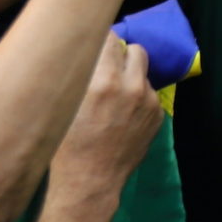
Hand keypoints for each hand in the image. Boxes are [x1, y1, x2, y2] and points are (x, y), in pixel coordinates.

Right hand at [45, 34, 162, 208]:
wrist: (88, 183)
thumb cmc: (65, 146)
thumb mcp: (64, 104)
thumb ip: (79, 74)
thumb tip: (84, 49)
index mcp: (104, 81)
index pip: (110, 39)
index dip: (100, 42)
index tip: (94, 47)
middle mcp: (131, 86)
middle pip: (135, 50)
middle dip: (121, 56)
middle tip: (106, 70)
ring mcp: (149, 101)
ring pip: (144, 73)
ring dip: (131, 77)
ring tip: (114, 96)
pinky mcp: (158, 115)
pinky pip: (149, 94)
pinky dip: (138, 98)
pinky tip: (122, 117)